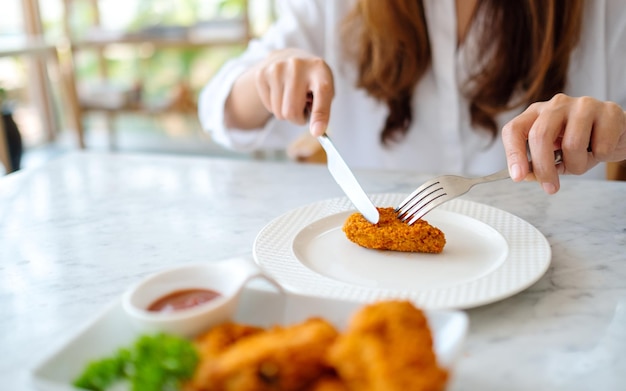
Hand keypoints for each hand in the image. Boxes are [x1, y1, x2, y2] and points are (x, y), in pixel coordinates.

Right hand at [253, 48, 334, 135]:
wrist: (291, 58)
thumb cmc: (312, 81)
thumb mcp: (325, 90)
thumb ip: (322, 110)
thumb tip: (316, 132)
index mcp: (319, 70)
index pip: (321, 94)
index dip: (319, 115)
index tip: (317, 132)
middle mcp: (297, 65)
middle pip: (292, 111)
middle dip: (298, 119)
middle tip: (302, 110)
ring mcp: (277, 68)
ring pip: (279, 112)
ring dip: (286, 113)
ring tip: (292, 98)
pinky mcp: (262, 74)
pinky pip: (269, 107)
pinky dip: (275, 106)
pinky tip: (281, 93)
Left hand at [502, 94, 625, 193]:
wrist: (618, 133)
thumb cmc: (582, 143)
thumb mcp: (556, 155)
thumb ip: (538, 163)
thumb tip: (523, 175)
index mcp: (537, 113)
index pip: (514, 129)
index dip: (513, 154)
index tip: (518, 176)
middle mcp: (556, 104)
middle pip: (540, 135)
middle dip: (544, 168)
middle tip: (550, 187)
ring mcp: (583, 105)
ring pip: (572, 144)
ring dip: (577, 165)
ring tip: (583, 161)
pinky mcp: (609, 111)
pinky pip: (600, 146)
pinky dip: (601, 157)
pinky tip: (601, 148)